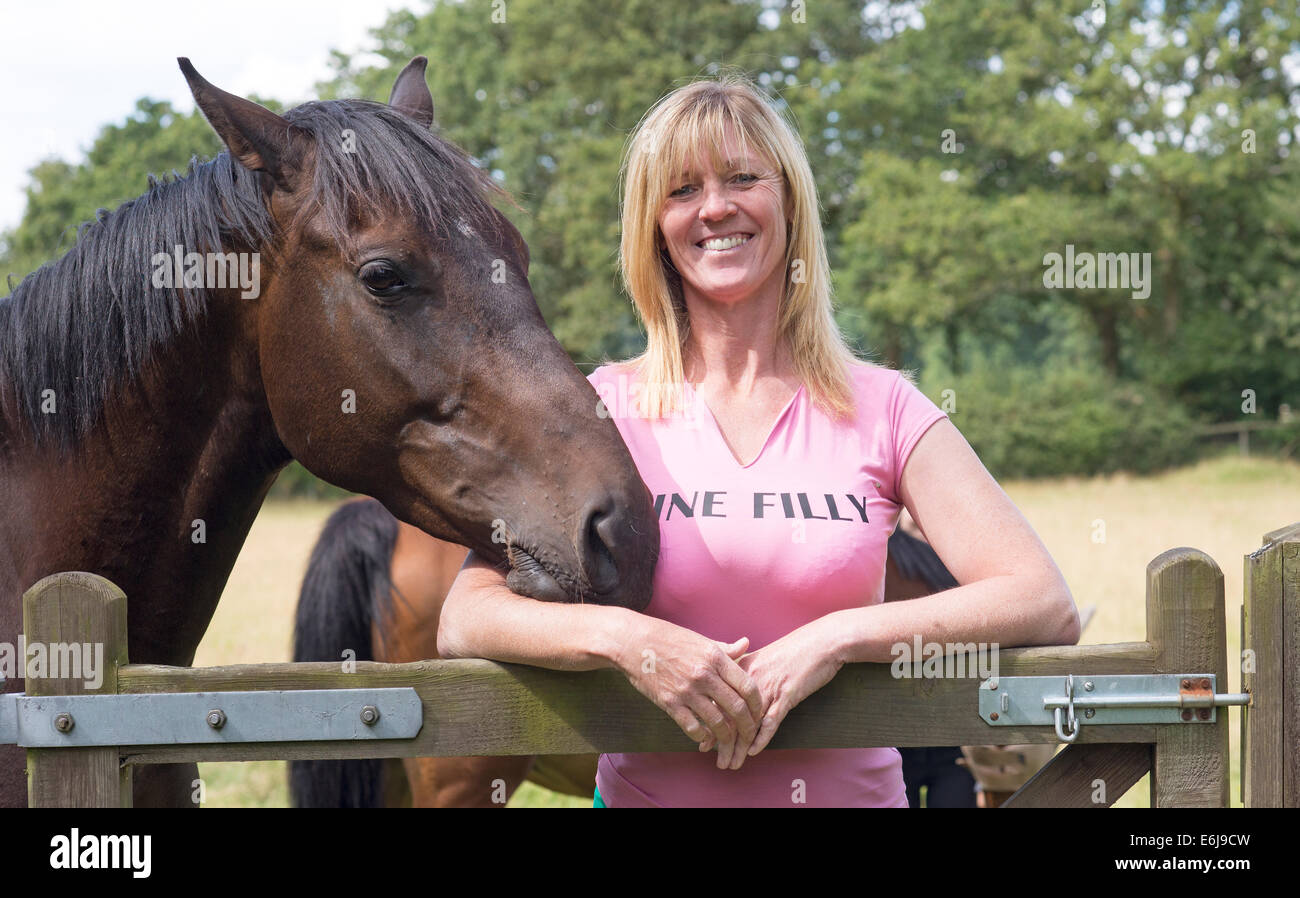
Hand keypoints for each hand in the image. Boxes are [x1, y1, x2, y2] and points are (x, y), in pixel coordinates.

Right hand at [614, 616, 763, 769]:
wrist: (633, 643)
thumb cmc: (668, 639)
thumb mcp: (700, 640)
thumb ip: (725, 648)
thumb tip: (746, 644)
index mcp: (715, 657)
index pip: (747, 686)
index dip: (757, 704)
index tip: (758, 712)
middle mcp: (704, 675)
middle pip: (736, 708)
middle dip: (748, 726)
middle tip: (751, 734)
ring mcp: (686, 691)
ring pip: (717, 722)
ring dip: (727, 736)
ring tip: (730, 741)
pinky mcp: (669, 703)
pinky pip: (693, 727)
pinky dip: (703, 737)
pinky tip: (706, 738)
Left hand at [713, 623, 843, 760]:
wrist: (822, 641)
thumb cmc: (795, 651)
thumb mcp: (764, 659)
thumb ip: (747, 675)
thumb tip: (734, 695)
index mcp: (742, 668)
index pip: (718, 699)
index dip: (710, 723)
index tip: (703, 742)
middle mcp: (750, 679)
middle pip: (729, 714)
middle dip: (721, 741)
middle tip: (717, 760)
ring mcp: (768, 687)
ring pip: (747, 722)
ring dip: (738, 746)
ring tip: (731, 763)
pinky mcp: (787, 694)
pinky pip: (770, 720)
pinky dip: (761, 737)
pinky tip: (753, 752)